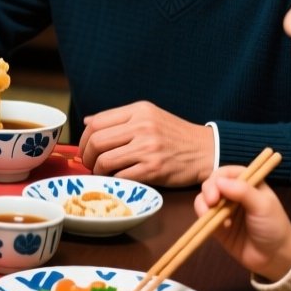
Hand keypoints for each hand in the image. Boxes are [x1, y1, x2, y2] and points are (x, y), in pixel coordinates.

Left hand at [78, 101, 213, 185]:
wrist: (206, 150)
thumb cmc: (175, 136)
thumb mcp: (149, 117)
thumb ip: (120, 119)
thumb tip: (87, 121)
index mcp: (139, 111)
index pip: (97, 122)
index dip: (83, 139)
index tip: (85, 149)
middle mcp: (143, 126)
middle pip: (96, 141)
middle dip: (87, 156)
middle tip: (90, 164)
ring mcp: (148, 148)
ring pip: (105, 160)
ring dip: (98, 170)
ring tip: (102, 173)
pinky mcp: (154, 168)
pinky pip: (121, 176)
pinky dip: (114, 180)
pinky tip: (118, 179)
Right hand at [197, 165, 290, 281]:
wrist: (274, 257)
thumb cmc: (274, 226)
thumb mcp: (263, 206)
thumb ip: (243, 192)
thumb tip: (219, 181)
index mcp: (248, 184)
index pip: (227, 173)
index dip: (218, 178)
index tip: (217, 190)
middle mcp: (234, 194)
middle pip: (212, 184)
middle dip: (209, 191)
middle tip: (212, 203)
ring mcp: (224, 210)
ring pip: (203, 199)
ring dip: (204, 205)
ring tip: (215, 217)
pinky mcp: (216, 226)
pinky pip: (203, 217)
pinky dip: (205, 219)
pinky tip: (222, 227)